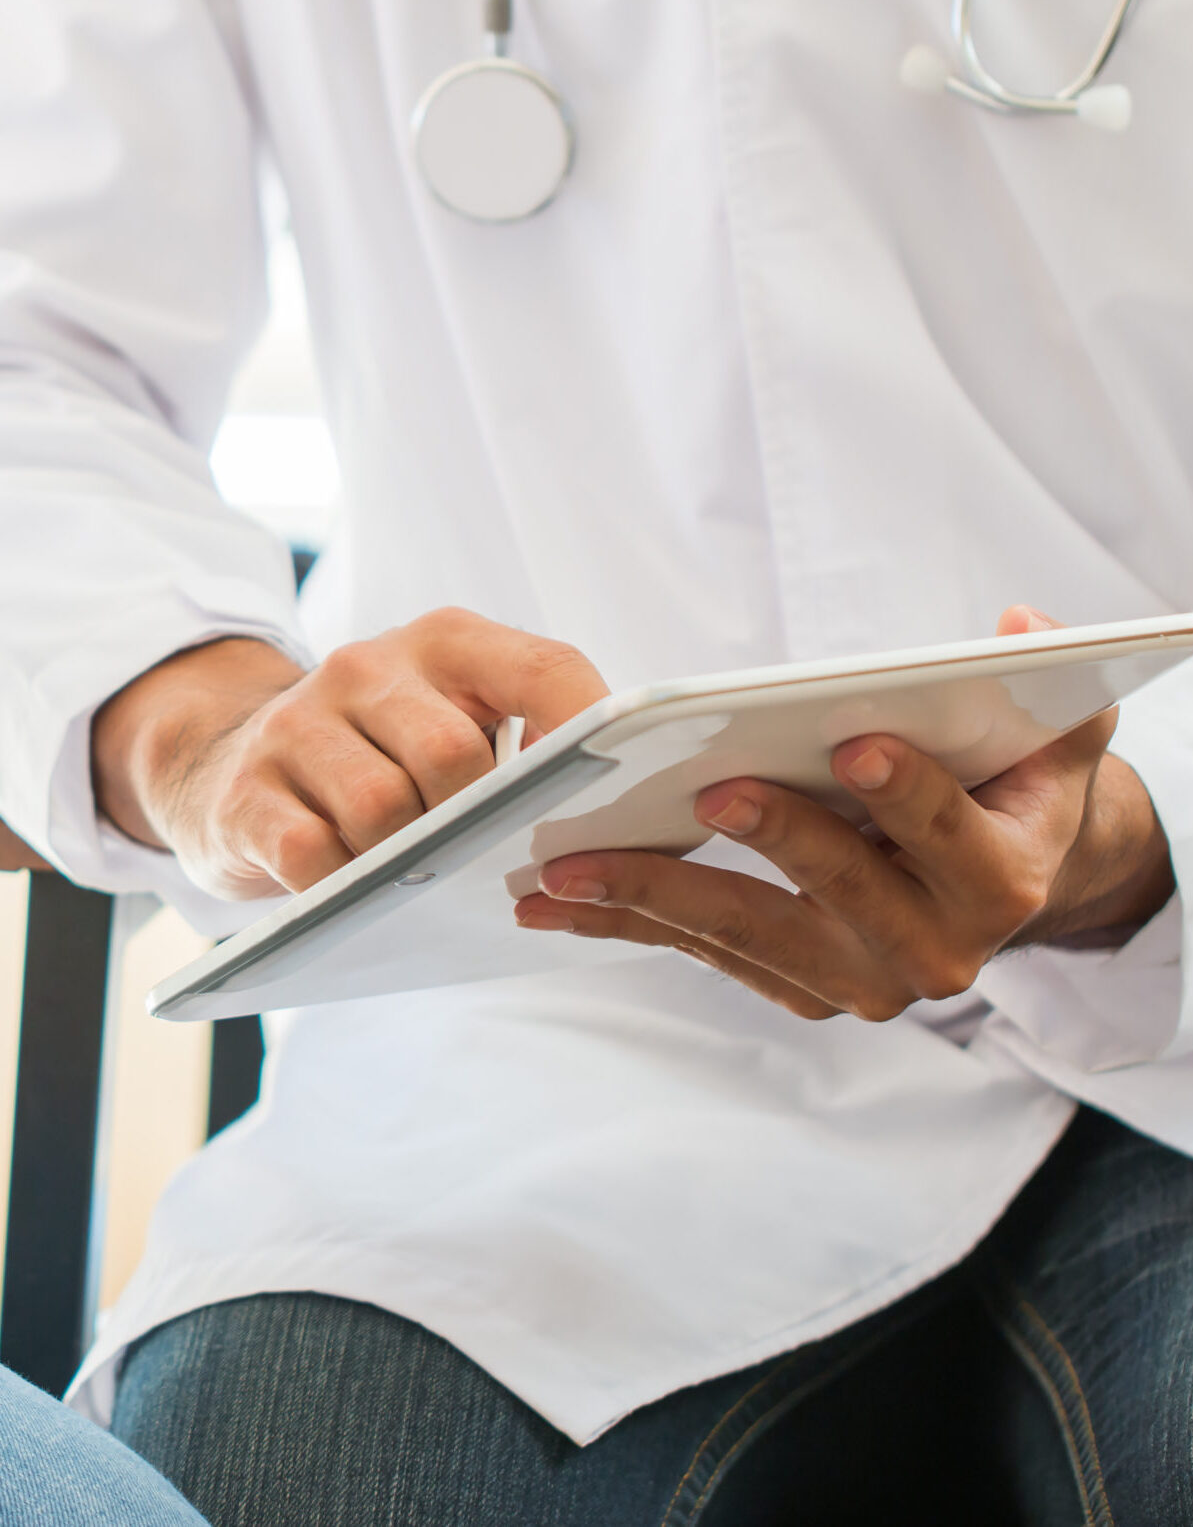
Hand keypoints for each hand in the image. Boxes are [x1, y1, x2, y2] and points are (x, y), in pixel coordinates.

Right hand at [91, 611, 610, 896]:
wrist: (222, 761)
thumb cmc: (375, 758)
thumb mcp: (444, 721)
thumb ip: (520, 745)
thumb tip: (607, 825)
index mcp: (442, 644)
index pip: (542, 670)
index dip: (591, 730)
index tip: (622, 791)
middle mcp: (364, 667)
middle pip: (451, 754)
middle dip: (477, 824)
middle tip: (488, 864)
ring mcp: (297, 725)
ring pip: (380, 808)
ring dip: (407, 863)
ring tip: (410, 878)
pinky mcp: (246, 793)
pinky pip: (310, 853)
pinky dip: (345, 888)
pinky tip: (354, 895)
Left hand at [514, 607, 1176, 1020]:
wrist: (1001, 882)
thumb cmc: (1012, 788)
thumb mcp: (1059, 733)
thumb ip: (1052, 676)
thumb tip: (1021, 622)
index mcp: (1000, 882)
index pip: (950, 835)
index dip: (905, 793)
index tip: (852, 745)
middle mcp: (934, 948)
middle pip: (839, 890)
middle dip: (774, 838)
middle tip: (705, 789)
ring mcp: (859, 979)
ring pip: (745, 931)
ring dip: (651, 895)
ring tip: (563, 866)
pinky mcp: (796, 988)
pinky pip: (700, 950)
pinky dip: (623, 921)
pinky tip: (550, 900)